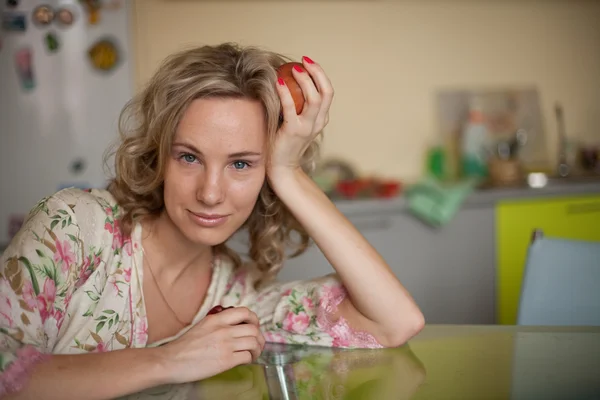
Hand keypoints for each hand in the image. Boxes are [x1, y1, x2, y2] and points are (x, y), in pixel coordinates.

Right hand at [158, 307, 265, 383]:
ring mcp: (225, 345)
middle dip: (259, 337)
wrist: (171, 361)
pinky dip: (250, 359)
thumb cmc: (184, 347)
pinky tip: (246, 360)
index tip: (254, 325)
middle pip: (254, 329)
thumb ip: (218, 323)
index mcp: (216, 319)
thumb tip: (234, 325)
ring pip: (254, 342)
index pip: (244, 312)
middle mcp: (223, 329)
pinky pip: (247, 356)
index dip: (254, 319)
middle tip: (257, 343)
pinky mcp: (226, 361)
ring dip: (257, 349)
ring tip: (253, 353)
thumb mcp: (202, 326)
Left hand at [269, 56, 333, 180]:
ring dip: (305, 80)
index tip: (308, 63)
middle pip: (326, 92)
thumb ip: (296, 108)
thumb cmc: (282, 144)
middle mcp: (318, 123)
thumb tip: (286, 82)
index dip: (320, 75)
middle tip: (304, 61)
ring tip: (293, 69)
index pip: (328, 93)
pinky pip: (291, 107)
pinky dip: (285, 92)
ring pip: (315, 99)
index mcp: (321, 120)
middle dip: (317, 73)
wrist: (280, 169)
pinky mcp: (293, 131)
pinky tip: (277, 82)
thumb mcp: (295, 123)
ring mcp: (307, 128)